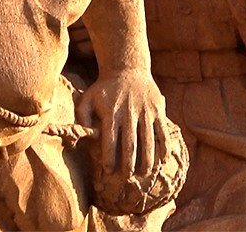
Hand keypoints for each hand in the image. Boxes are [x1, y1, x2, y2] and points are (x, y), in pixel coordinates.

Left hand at [77, 69, 174, 189]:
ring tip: (143, 175)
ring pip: (148, 141)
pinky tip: (161, 161)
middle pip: (130, 144)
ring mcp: (145, 111)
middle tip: (126, 178)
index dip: (109, 158)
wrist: (127, 68)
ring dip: (147, 161)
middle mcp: (129, 112)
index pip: (110, 140)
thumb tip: (85, 137)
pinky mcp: (157, 110)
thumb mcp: (88, 97)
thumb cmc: (105, 88)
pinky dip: (163, 148)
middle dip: (128, 164)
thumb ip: (82, 116)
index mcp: (112, 112)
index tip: (108, 171)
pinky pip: (162, 132)